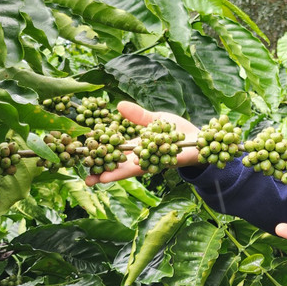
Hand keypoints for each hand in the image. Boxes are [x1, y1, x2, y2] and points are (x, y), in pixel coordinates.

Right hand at [84, 101, 200, 185]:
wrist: (202, 139)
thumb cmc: (176, 131)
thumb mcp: (155, 119)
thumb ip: (138, 116)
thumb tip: (118, 105)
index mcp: (138, 147)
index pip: (116, 153)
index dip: (101, 156)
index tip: (84, 158)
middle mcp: (143, 157)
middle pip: (121, 166)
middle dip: (104, 172)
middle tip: (88, 179)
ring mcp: (154, 161)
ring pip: (133, 169)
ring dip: (117, 173)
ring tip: (100, 178)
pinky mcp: (168, 161)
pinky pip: (153, 164)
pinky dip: (143, 165)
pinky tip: (131, 166)